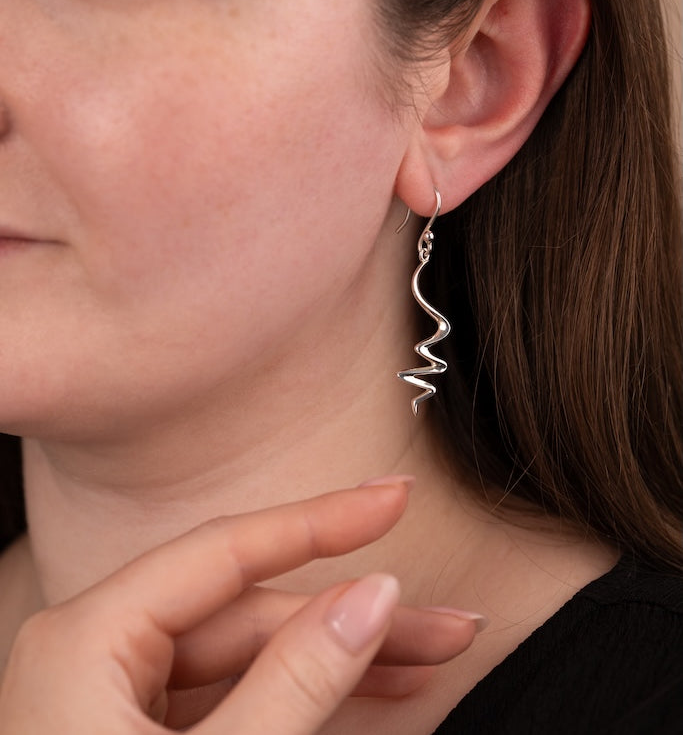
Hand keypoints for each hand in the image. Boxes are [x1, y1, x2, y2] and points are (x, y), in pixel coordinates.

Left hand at [0, 480, 478, 732]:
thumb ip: (296, 680)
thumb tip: (374, 594)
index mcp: (86, 638)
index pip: (227, 551)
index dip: (322, 520)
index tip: (393, 497)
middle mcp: (95, 652)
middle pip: (248, 612)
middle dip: (351, 616)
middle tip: (445, 626)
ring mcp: (114, 699)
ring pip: (247, 656)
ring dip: (337, 658)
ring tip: (425, 662)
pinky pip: (231, 699)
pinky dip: (299, 696)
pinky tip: (364, 694)